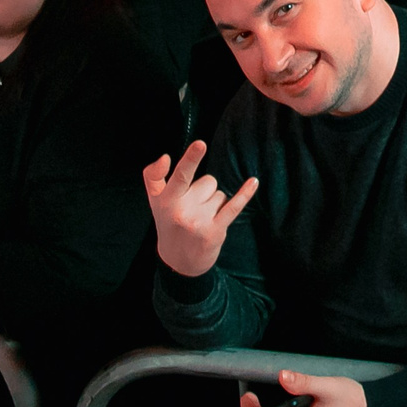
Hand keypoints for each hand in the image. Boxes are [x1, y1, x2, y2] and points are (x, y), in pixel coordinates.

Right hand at [143, 140, 257, 277]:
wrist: (178, 262)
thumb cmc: (168, 223)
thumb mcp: (155, 201)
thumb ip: (153, 176)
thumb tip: (165, 158)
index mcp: (166, 200)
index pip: (180, 175)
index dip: (190, 159)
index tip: (201, 144)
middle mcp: (182, 211)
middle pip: (208, 182)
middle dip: (204, 191)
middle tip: (192, 209)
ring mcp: (199, 222)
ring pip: (220, 194)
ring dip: (214, 204)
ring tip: (201, 219)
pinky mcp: (215, 231)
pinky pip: (233, 206)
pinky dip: (244, 194)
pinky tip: (253, 182)